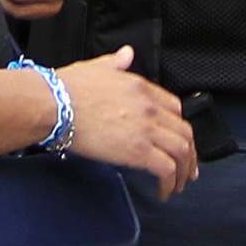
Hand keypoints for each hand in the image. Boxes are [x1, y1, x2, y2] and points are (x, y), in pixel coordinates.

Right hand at [54, 48, 196, 198]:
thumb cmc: (69, 88)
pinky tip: (163, 192)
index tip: (178, 141)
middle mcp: (150, 107)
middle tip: (187, 169)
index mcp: (142, 88)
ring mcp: (146, 129)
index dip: (179, 127)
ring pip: (181, 151)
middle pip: (184, 131)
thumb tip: (127, 54)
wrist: (56, 105)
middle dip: (190, 154)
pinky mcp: (137, 151)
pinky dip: (170, 183)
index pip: (175, 108)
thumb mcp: (97, 67)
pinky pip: (166, 169)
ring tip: (178, 185)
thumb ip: (116, 62)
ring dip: (183, 171)